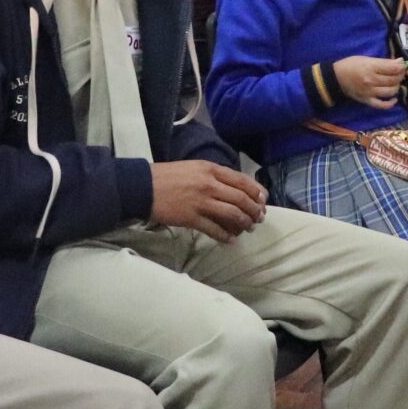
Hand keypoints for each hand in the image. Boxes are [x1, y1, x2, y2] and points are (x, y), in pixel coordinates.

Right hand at [148, 160, 267, 241]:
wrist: (143, 187)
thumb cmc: (167, 176)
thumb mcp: (193, 168)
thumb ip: (212, 175)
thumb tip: (231, 188)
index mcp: (210, 169)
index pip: (242, 180)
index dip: (256, 192)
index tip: (263, 200)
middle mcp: (209, 184)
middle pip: (241, 198)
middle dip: (255, 210)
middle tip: (259, 218)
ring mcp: (201, 202)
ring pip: (233, 214)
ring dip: (245, 223)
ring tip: (249, 228)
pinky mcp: (192, 218)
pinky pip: (215, 229)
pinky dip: (226, 236)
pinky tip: (231, 240)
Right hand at [333, 55, 406, 105]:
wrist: (335, 78)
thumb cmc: (351, 65)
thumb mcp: (366, 59)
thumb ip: (384, 61)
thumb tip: (400, 62)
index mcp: (371, 67)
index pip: (393, 68)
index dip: (402, 66)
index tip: (403, 65)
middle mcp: (371, 80)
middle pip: (394, 80)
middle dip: (400, 75)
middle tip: (400, 73)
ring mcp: (369, 92)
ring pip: (391, 91)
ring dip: (397, 87)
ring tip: (395, 83)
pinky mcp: (367, 100)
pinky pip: (382, 105)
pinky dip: (390, 103)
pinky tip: (394, 99)